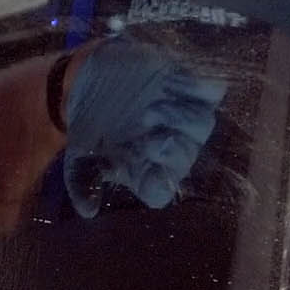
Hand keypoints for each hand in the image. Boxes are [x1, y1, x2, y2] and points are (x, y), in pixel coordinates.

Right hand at [62, 37, 226, 216]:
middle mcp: (170, 147)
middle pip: (187, 156)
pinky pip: (211, 91)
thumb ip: (82, 182)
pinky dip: (196, 87)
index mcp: (145, 169)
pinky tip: (169, 82)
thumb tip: (88, 211)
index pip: (161, 190)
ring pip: (202, 124)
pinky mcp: (189, 87)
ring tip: (153, 106)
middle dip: (172, 147)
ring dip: (181, 117)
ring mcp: (183, 117)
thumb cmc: (87, 122)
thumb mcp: (78, 154)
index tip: (138, 164)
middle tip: (147, 132)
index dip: (157, 183)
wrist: (88, 78)